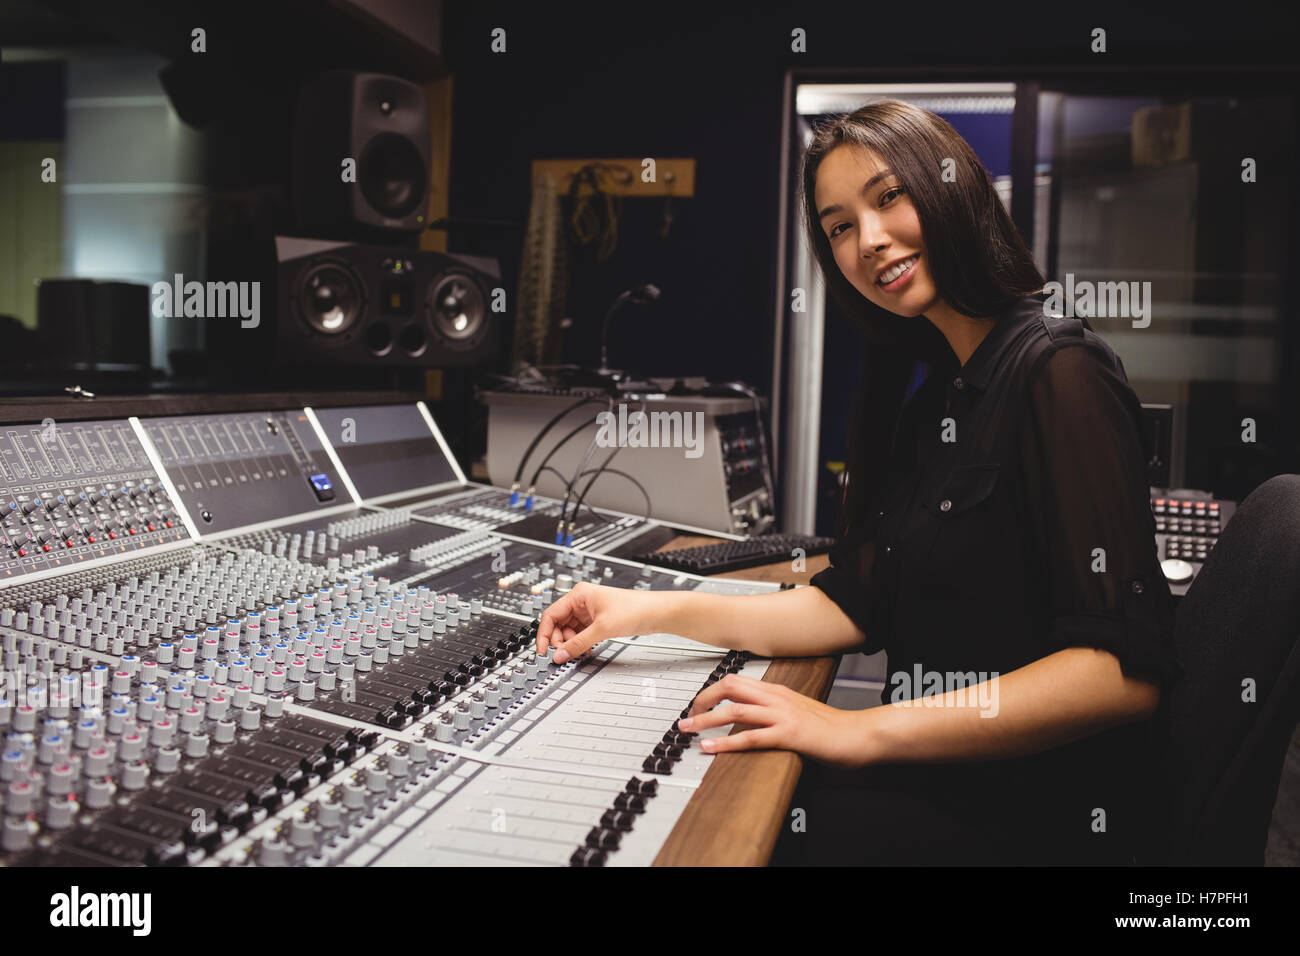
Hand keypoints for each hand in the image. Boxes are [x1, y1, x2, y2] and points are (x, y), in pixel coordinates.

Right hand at [535, 582, 664, 663]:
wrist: (656, 613)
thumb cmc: (634, 609)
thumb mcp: (601, 629)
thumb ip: (578, 644)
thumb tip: (560, 655)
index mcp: (578, 594)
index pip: (550, 615)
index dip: (544, 634)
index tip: (543, 651)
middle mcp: (581, 602)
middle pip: (558, 624)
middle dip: (559, 641)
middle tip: (564, 654)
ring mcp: (589, 612)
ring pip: (569, 631)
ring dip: (571, 644)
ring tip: (578, 652)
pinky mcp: (596, 621)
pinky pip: (580, 634)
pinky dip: (580, 643)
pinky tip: (585, 650)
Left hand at [677, 673, 874, 767]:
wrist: (858, 734)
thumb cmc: (831, 727)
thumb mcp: (798, 710)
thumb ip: (776, 709)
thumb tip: (753, 716)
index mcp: (778, 691)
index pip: (736, 681)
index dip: (712, 691)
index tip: (698, 705)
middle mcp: (777, 698)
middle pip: (729, 687)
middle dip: (702, 700)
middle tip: (687, 716)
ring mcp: (782, 715)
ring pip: (734, 710)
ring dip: (705, 720)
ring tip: (688, 730)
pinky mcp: (788, 734)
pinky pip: (750, 736)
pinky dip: (726, 742)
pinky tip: (711, 747)